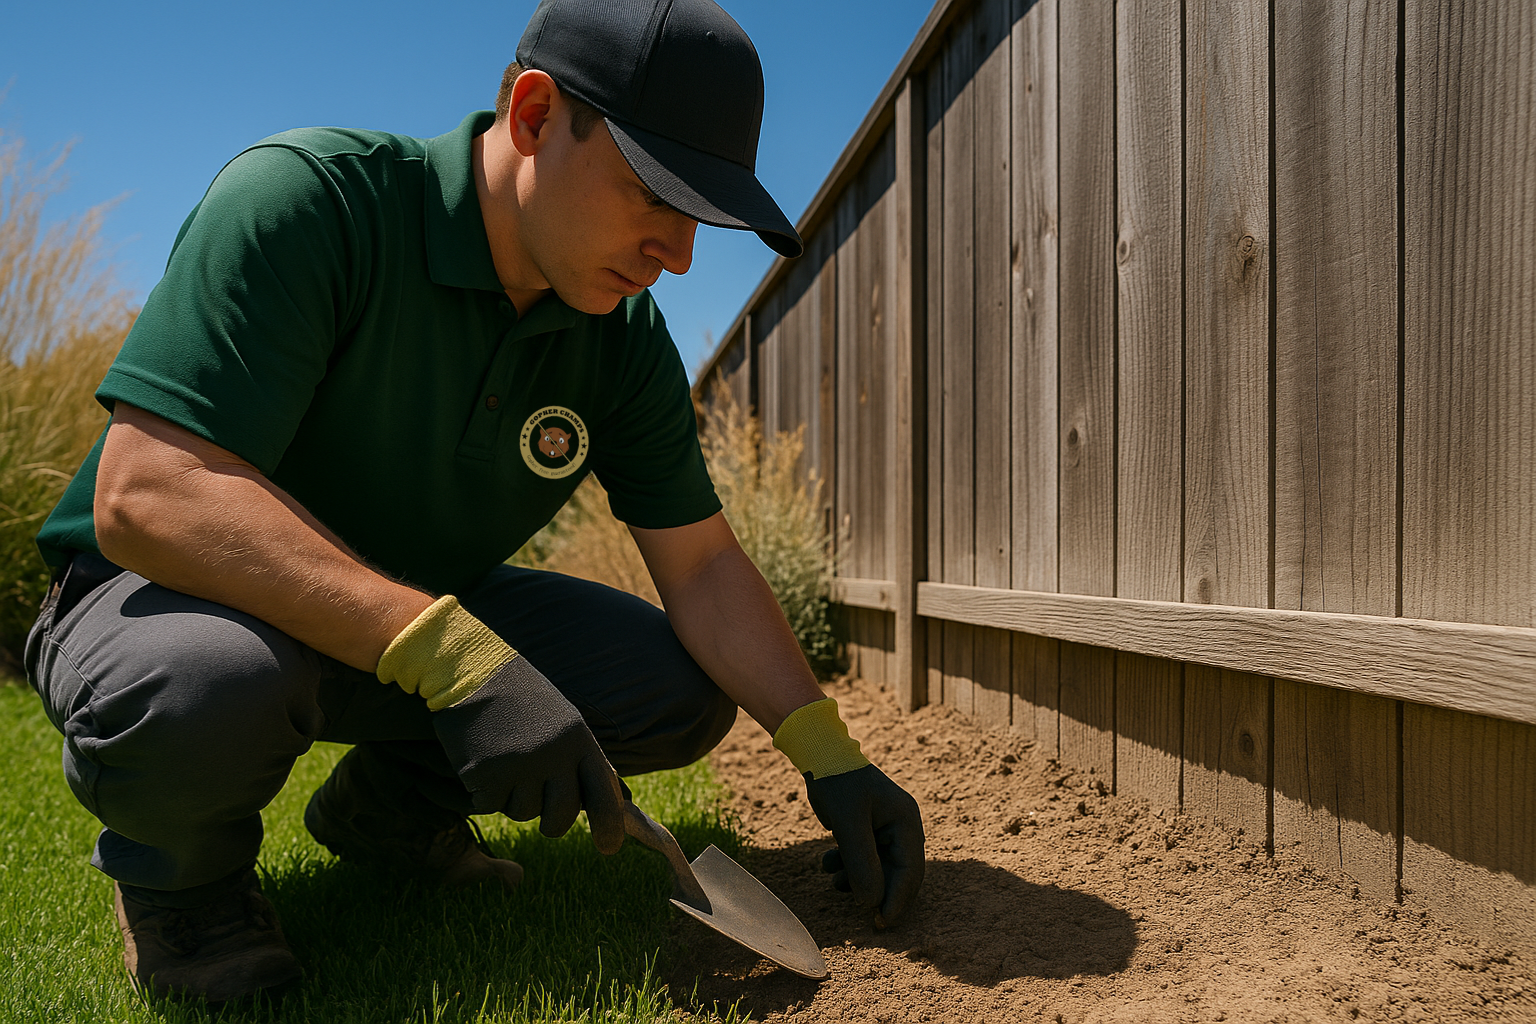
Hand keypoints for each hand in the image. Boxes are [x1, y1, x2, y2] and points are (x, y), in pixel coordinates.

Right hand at [377, 596, 624, 852]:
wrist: (468, 667)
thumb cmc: (516, 695)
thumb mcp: (561, 718)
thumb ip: (578, 758)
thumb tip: (605, 799)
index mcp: (579, 739)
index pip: (604, 793)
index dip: (609, 826)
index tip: (608, 848)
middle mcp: (556, 755)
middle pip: (561, 818)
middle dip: (550, 821)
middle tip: (536, 803)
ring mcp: (522, 766)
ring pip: (523, 813)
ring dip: (512, 797)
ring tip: (503, 757)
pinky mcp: (487, 774)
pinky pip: (489, 806)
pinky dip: (482, 791)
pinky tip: (479, 758)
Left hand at [804, 764, 924, 925]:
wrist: (820, 754)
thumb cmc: (838, 783)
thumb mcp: (849, 824)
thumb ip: (862, 863)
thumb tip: (871, 903)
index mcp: (906, 822)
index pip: (910, 871)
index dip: (897, 900)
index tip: (881, 923)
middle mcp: (901, 826)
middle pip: (898, 873)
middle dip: (879, 894)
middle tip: (865, 918)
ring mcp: (885, 828)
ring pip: (879, 868)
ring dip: (858, 880)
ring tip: (835, 881)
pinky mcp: (868, 829)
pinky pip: (865, 858)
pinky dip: (849, 866)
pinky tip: (829, 863)